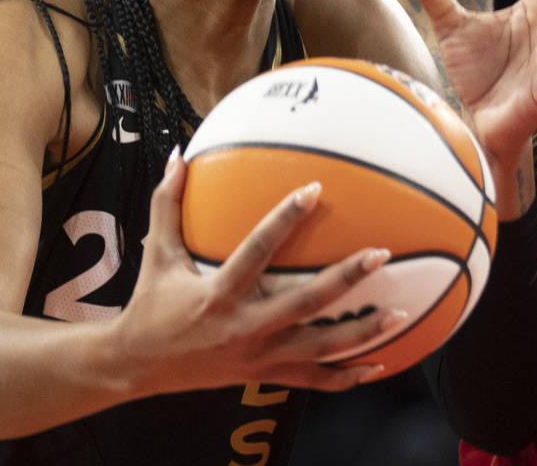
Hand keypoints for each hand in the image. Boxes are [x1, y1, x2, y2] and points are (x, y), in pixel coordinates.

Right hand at [115, 148, 406, 395]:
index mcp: (218, 293)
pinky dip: (346, 377)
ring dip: (362, 334)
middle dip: (345, 280)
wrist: (137, 365)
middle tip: (381, 255)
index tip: (315, 190)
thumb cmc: (150, 303)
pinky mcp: (263, 376)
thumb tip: (176, 156)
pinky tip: (378, 367)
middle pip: (304, 304)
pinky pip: (312, 381)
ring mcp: (257, 357)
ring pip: (319, 350)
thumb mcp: (157, 253)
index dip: (285, 219)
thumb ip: (167, 204)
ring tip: (400, 314)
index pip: (258, 250)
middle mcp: (243, 328)